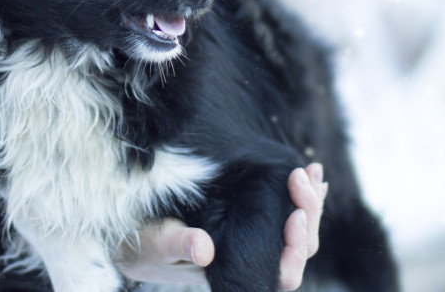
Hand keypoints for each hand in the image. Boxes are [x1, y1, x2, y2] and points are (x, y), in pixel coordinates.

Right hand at [117, 163, 327, 288]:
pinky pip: (284, 211)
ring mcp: (254, 240)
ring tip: (311, 171)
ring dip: (309, 200)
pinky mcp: (249, 220)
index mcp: (235, 272)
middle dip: (308, 212)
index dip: (297, 249)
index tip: (295, 215)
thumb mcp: (156, 244)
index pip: (284, 274)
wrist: (134, 237)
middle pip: (300, 248)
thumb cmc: (143, 246)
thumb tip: (203, 249)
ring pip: (298, 230)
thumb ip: (178, 246)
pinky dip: (299, 193)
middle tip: (300, 177)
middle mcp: (251, 259)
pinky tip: (310, 174)